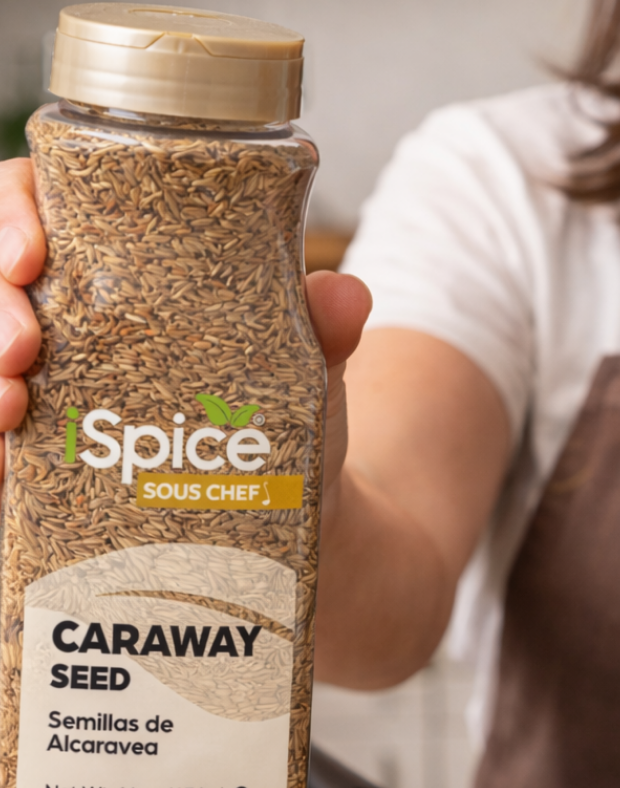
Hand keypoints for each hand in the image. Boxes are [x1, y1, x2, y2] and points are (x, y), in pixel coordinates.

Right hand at [0, 155, 370, 489]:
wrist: (296, 512)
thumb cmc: (286, 420)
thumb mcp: (307, 369)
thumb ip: (321, 329)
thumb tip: (347, 294)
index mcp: (128, 270)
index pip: (46, 205)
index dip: (13, 211)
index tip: (33, 253)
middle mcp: (79, 320)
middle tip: (22, 346)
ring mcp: (59, 385)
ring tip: (12, 399)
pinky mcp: (51, 454)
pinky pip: (3, 437)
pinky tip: (10, 448)